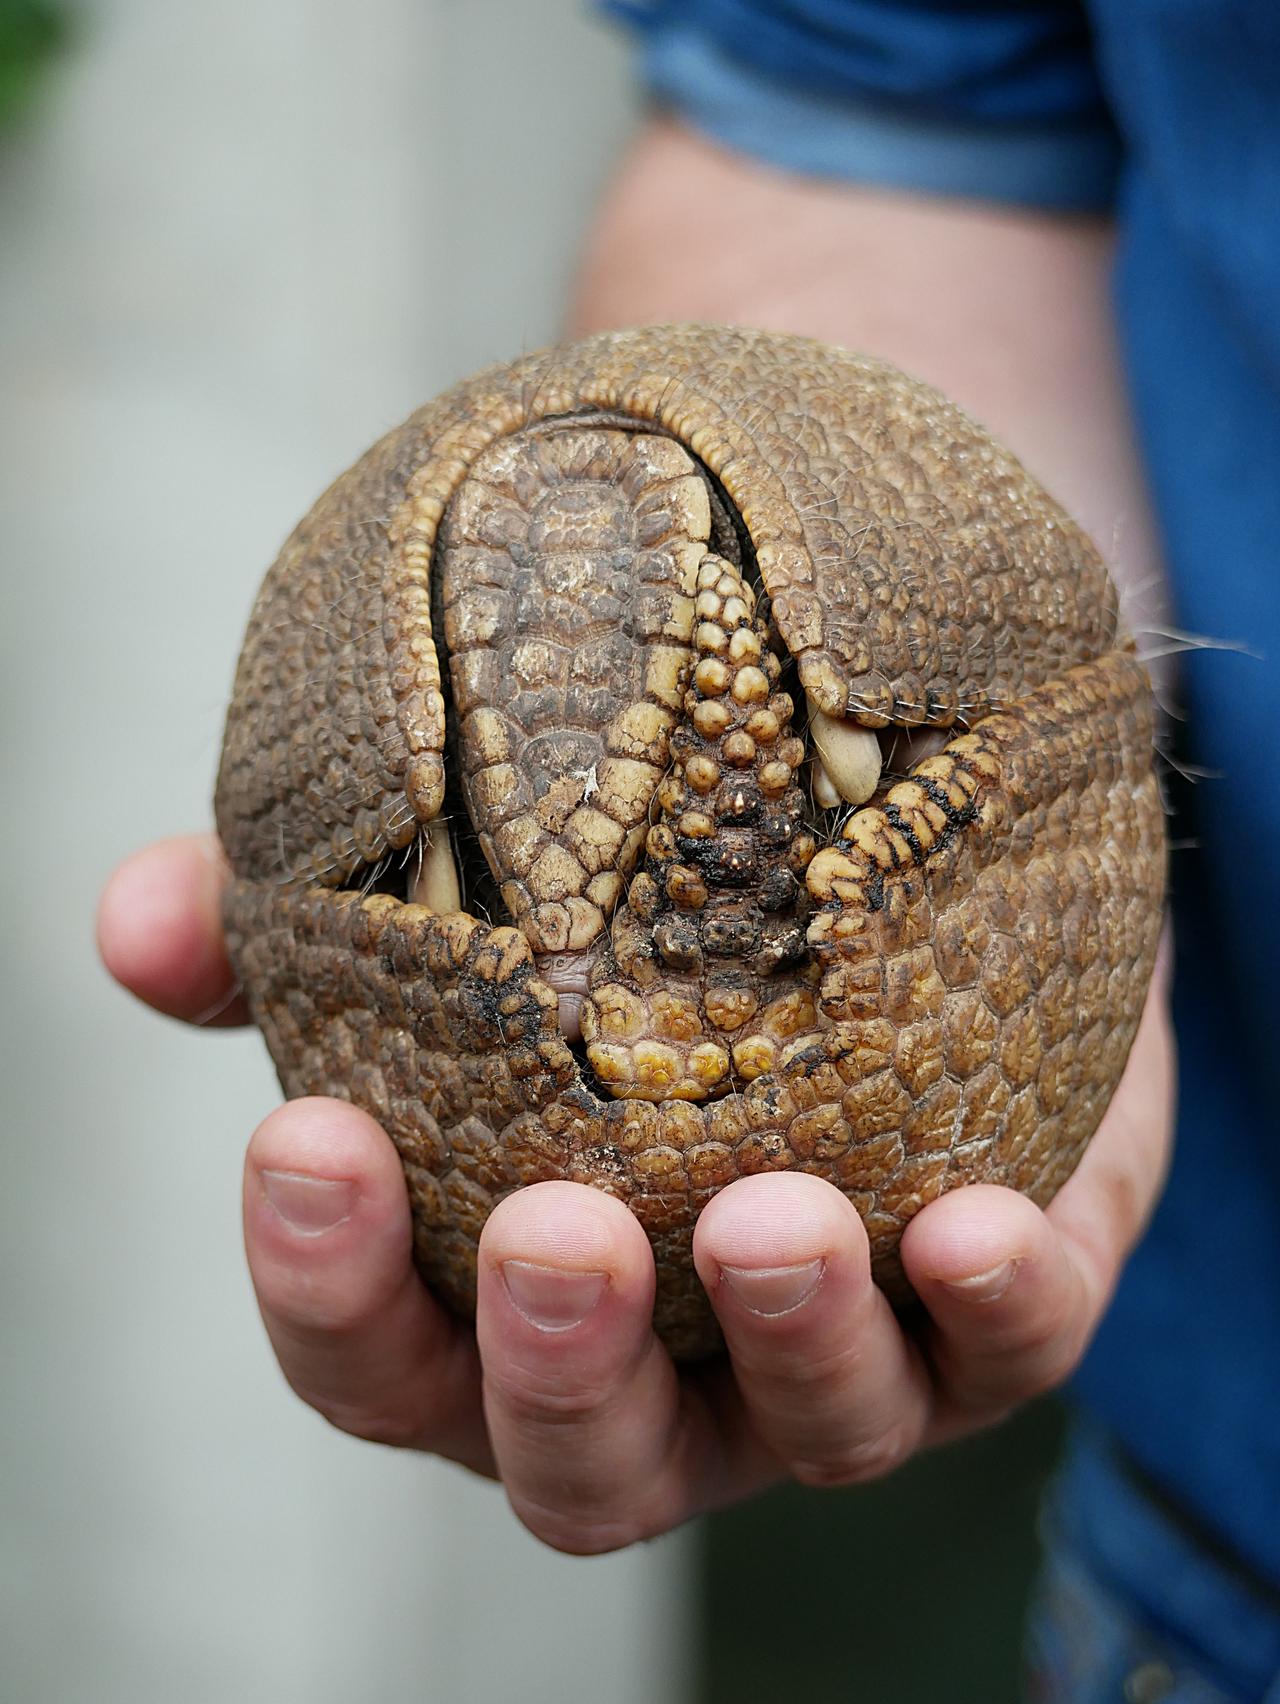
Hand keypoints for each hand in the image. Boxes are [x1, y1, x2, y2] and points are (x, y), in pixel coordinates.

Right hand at [99, 833, 1173, 1553]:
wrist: (905, 907)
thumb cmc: (650, 944)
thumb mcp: (468, 916)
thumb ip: (298, 929)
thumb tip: (141, 919)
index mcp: (510, 1307)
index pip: (383, 1358)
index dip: (328, 1286)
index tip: (303, 1142)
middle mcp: (672, 1372)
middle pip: (581, 1463)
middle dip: (556, 1369)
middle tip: (558, 1230)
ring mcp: (839, 1362)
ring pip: (810, 1433)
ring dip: (785, 1337)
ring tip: (770, 1215)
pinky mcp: (1000, 1312)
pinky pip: (1010, 1352)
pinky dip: (993, 1305)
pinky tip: (970, 1225)